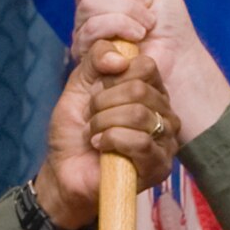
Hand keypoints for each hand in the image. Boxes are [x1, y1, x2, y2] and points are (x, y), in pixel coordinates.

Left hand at [35, 52, 180, 229]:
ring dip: (104, 123)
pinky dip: (112, 140)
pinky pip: (141, 142)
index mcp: (150, 90)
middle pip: (140, 89)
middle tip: (91, 119)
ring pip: (139, 114)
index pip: (145, 66)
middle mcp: (164, 112)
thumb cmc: (74, 131)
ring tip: (95, 135)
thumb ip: (95, 59)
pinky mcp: (160, 165)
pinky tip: (102, 147)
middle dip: (103, 103)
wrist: (64, 171)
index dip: (113, 77)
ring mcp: (166, 140)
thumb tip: (119, 58)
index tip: (96, 93)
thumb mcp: (78, 85)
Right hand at [74, 0, 229, 139]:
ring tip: (147, 23)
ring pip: (90, 3)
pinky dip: (123, 27)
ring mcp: (84, 31)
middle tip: (148, 2)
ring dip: (129, 9)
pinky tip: (138, 37)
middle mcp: (86, 8)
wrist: (179, 55)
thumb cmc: (170, 20)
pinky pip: (93, 27)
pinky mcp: (87, 54)